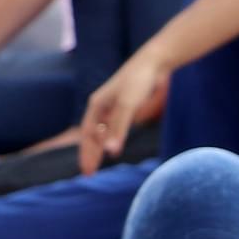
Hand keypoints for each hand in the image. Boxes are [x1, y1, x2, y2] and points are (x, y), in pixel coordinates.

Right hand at [77, 51, 165, 173]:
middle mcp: (102, 107)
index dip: (87, 153)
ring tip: (95, 164)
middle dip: (89, 154)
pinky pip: (112, 128)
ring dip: (99, 149)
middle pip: (92, 135)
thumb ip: (119, 129)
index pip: (88, 135)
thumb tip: (112, 152)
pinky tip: (111, 147)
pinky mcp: (124, 107)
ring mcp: (112, 107)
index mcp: (97, 105)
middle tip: (88, 173)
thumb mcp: (127, 105)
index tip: (87, 170)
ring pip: (102, 132)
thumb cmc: (138, 82)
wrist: (152, 64)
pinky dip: (110, 139)